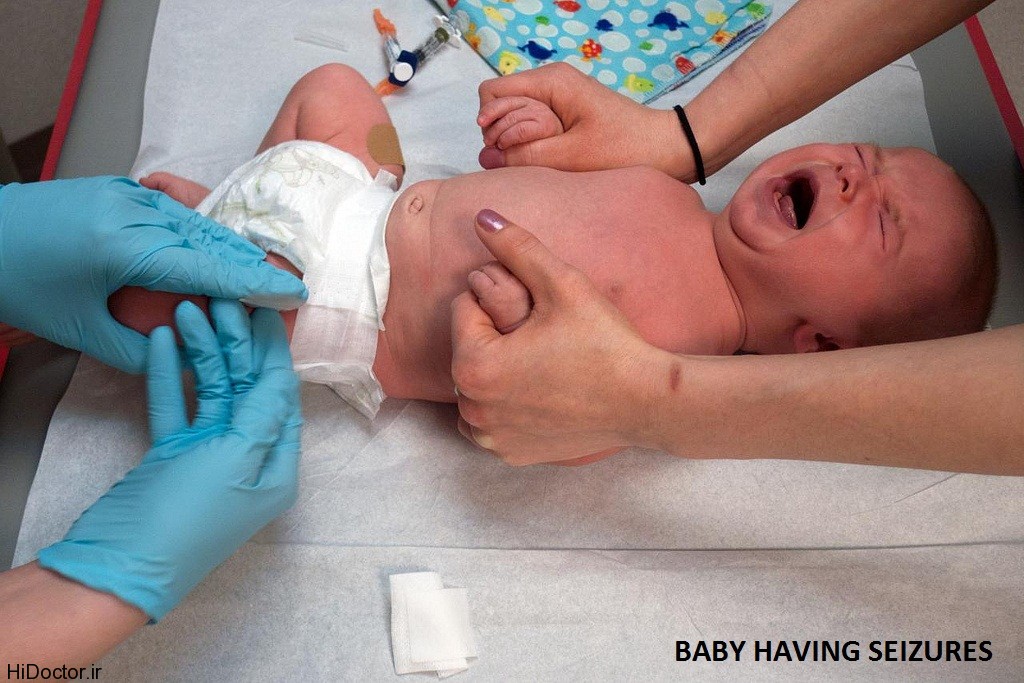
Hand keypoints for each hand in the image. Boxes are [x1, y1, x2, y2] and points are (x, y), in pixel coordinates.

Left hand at [0, 177, 307, 371]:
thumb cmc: (18, 283)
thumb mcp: (79, 330)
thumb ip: (139, 350)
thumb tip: (186, 357)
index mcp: (126, 247)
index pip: (209, 268)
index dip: (256, 284)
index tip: (294, 294)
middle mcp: (133, 212)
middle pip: (212, 241)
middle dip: (250, 268)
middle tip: (281, 294)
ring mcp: (126, 194)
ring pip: (197, 224)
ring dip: (227, 251)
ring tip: (255, 278)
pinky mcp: (118, 190)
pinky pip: (175, 213)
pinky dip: (200, 236)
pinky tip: (212, 253)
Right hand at [37, 300, 301, 620]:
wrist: (118, 564)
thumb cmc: (188, 517)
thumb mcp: (235, 460)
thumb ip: (261, 413)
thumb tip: (283, 376)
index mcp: (277, 466)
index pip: (281, 396)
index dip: (273, 352)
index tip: (267, 310)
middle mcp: (248, 458)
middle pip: (248, 388)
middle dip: (236, 343)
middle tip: (224, 298)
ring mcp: (208, 456)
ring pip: (211, 391)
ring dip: (202, 351)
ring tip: (190, 308)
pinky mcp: (171, 455)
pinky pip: (177, 406)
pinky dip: (172, 374)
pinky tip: (165, 339)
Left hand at [451, 210, 656, 464]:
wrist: (646, 400)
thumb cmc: (605, 341)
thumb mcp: (562, 284)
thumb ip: (517, 246)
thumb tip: (481, 217)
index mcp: (473, 365)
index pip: (464, 309)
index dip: (498, 298)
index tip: (537, 308)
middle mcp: (472, 408)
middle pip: (467, 348)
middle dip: (493, 334)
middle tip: (542, 332)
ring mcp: (491, 437)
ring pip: (474, 386)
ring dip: (494, 370)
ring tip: (540, 359)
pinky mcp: (512, 454)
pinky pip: (490, 422)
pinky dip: (503, 407)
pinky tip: (537, 391)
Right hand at [477, 63, 685, 176]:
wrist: (668, 149)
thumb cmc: (625, 149)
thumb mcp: (570, 156)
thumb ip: (524, 155)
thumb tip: (487, 158)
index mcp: (550, 82)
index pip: (492, 92)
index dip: (490, 122)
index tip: (505, 148)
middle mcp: (550, 83)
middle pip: (500, 105)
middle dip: (504, 133)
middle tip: (532, 156)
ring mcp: (558, 98)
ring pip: (515, 118)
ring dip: (520, 142)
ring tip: (548, 157)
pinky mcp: (566, 114)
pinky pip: (533, 127)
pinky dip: (535, 144)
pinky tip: (554, 158)